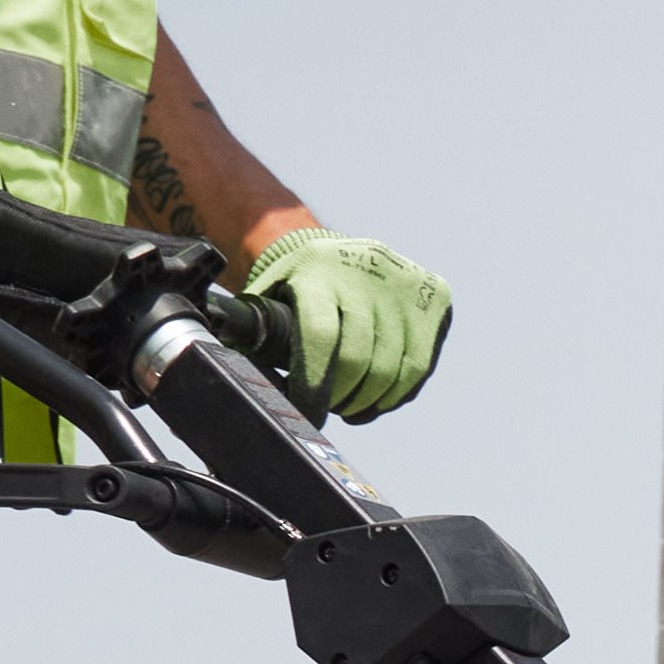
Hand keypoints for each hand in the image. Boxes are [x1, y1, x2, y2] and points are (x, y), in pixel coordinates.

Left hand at [228, 226, 451, 419]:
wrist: (338, 248)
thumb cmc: (296, 287)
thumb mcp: (270, 297)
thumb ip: (254, 336)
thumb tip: (228, 381)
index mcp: (317, 271)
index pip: (321, 337)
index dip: (314, 385)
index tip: (307, 415)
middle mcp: (366, 271)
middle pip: (360, 359)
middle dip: (340, 397)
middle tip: (327, 406)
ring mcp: (406, 283)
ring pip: (395, 370)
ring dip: (369, 401)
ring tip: (350, 403)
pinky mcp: (435, 296)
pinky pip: (419, 366)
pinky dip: (397, 393)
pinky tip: (378, 395)